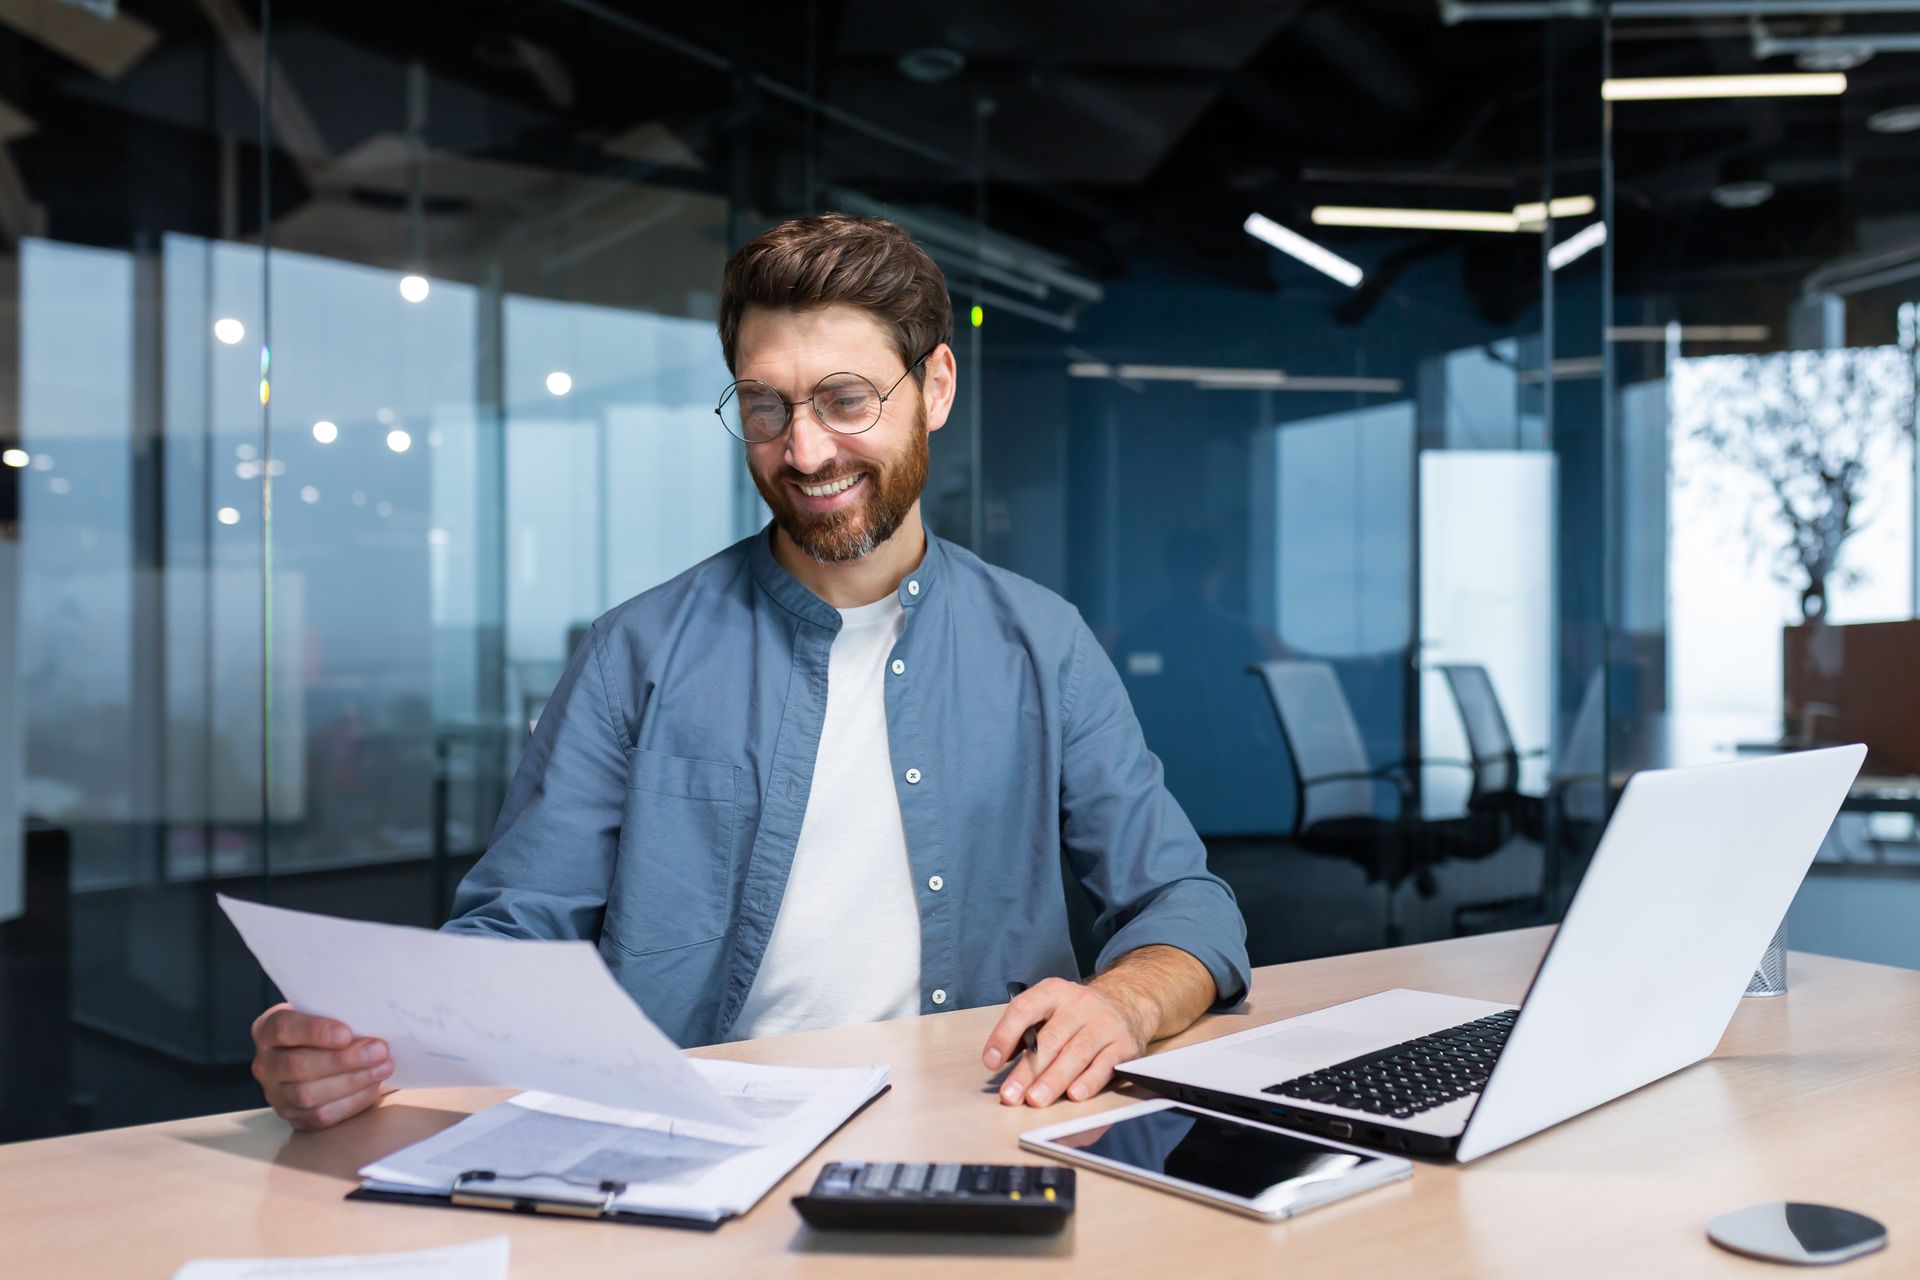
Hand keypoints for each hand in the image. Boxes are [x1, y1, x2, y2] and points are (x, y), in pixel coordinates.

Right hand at [250, 1003, 391, 1130]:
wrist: (325, 1053)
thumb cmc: (329, 1028)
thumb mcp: (328, 1013)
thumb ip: (339, 1014)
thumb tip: (370, 1020)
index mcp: (267, 1030)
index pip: (283, 1028)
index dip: (314, 1031)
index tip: (346, 1033)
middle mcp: (265, 1063)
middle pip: (297, 1065)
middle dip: (343, 1060)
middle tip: (379, 1050)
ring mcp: (276, 1093)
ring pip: (308, 1094)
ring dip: (352, 1081)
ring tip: (383, 1067)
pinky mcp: (294, 1116)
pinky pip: (320, 1115)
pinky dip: (351, 1101)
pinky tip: (372, 1086)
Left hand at [979, 977, 1153, 1107]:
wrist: (1127, 1003)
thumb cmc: (1077, 1013)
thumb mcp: (1049, 1010)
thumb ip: (1024, 1032)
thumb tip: (997, 1059)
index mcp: (1054, 992)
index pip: (1024, 1009)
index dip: (1005, 1035)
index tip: (990, 1061)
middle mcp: (1080, 1004)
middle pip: (1051, 1039)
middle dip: (1028, 1070)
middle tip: (1011, 1094)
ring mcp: (1104, 1023)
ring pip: (1077, 1053)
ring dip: (1054, 1079)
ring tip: (1036, 1099)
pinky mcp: (1124, 1045)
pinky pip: (1105, 1065)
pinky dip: (1089, 1082)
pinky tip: (1074, 1094)